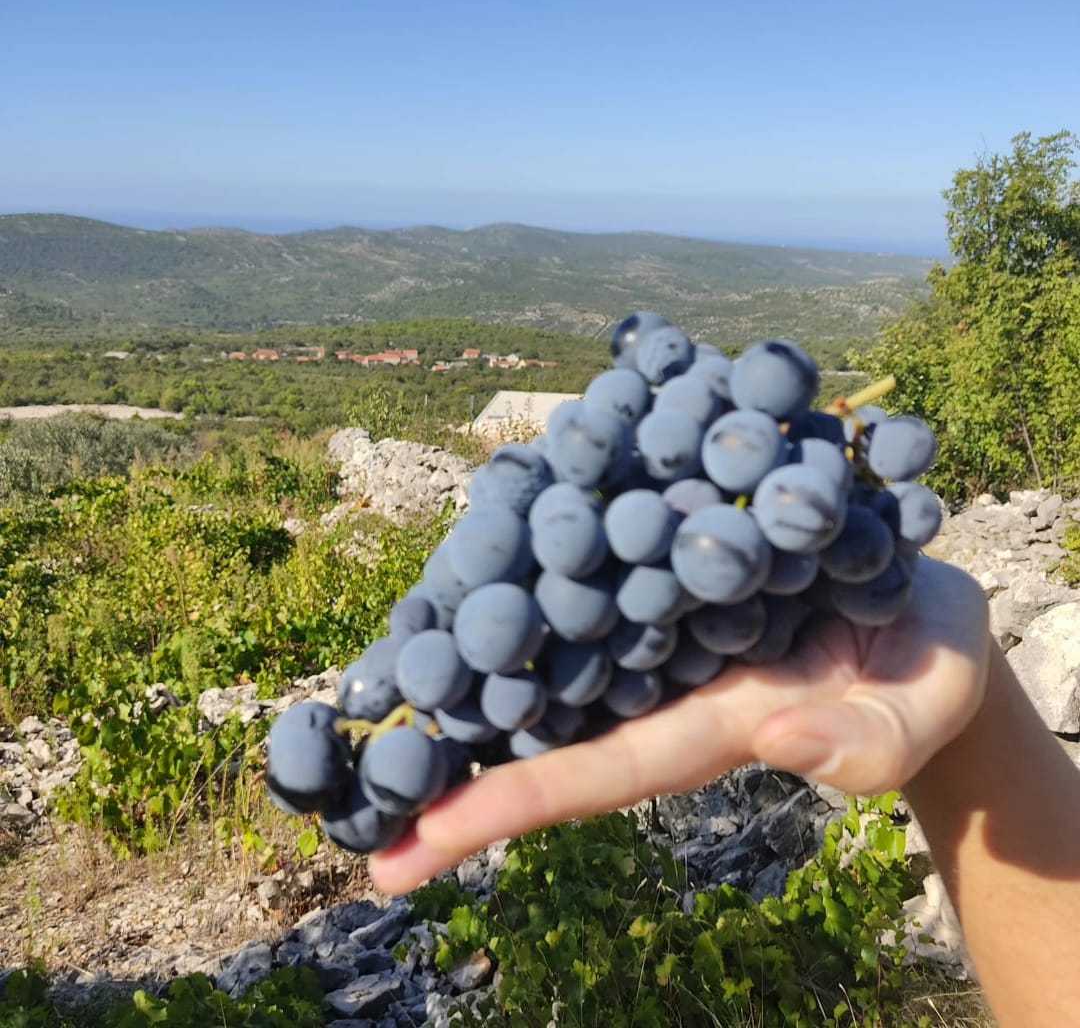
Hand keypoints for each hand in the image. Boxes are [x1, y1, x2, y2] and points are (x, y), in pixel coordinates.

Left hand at [371, 556, 990, 893]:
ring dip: (453, 625)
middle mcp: (648, 672)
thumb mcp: (913, 717)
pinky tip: (467, 506)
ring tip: (350, 641)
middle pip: (527, 705)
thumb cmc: (919, 676)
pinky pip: (581, 539)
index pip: (579, 777)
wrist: (918, 601)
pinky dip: (525, 530)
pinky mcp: (664, 543)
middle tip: (317, 762)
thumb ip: (860, 748)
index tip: (391, 860)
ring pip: (537, 620)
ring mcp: (648, 606)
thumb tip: (780, 739)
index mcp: (696, 730)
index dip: (492, 811)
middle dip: (434, 734)